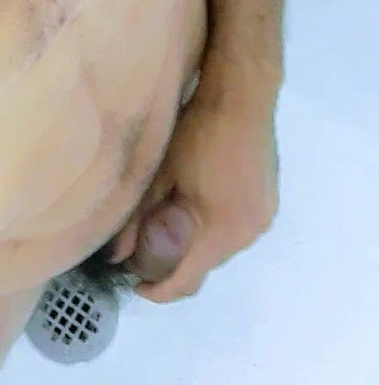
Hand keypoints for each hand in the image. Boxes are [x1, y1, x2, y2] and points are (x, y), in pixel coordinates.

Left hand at [107, 88, 279, 303]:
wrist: (242, 95)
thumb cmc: (197, 130)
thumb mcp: (159, 173)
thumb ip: (138, 219)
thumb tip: (117, 257)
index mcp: (222, 231)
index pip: (187, 281)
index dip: (158, 290)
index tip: (133, 285)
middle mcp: (248, 234)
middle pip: (205, 266)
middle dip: (174, 263)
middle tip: (143, 246)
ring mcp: (262, 218)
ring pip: (220, 247)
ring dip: (195, 242)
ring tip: (168, 219)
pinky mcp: (267, 203)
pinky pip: (235, 230)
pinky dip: (212, 227)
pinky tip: (196, 202)